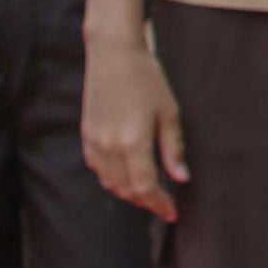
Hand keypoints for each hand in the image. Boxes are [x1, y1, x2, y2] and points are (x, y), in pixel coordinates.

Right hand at [82, 34, 187, 219]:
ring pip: (110, 183)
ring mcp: (94, 142)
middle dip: (146, 202)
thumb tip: (181, 178)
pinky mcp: (86, 135)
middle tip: (163, 205)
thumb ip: (173, 148)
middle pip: (126, 190)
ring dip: (129, 192)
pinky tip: (127, 174)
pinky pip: (98, 168)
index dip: (159, 204)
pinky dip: (112, 178)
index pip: (146, 187)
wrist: (113, 54)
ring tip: (148, 192)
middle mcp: (109, 147)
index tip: (172, 212)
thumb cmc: (147, 78)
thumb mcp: (169, 112)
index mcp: (133, 142)